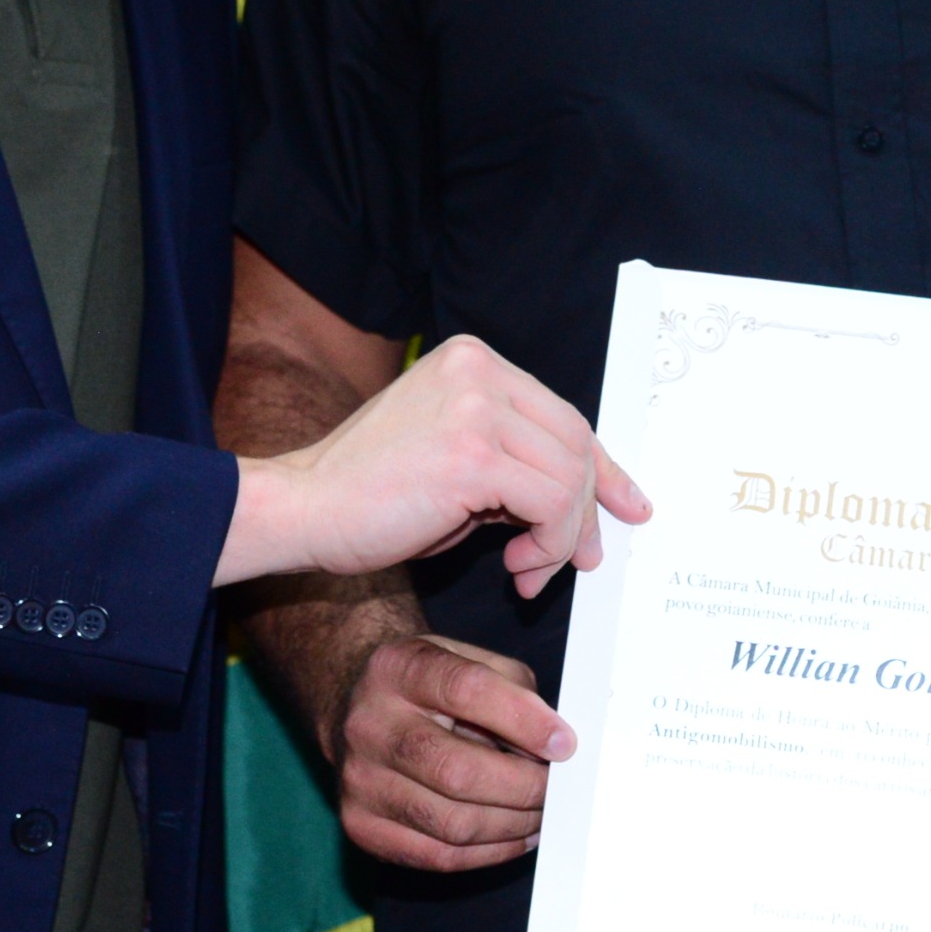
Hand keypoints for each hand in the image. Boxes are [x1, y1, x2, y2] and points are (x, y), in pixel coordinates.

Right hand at [219, 336, 650, 591]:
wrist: (303, 508)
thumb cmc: (368, 494)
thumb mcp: (455, 458)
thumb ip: (512, 460)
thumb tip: (581, 502)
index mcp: (473, 361)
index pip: (562, 413)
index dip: (600, 467)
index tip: (627, 504)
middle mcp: (479, 371)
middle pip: (575, 440)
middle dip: (587, 509)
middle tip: (581, 559)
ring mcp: (476, 407)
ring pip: (568, 475)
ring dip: (563, 537)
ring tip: (530, 570)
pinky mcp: (474, 454)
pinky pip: (549, 503)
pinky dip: (549, 544)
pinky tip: (518, 565)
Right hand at [328, 630, 564, 871]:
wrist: (355, 707)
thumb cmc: (427, 685)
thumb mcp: (467, 658)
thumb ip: (513, 689)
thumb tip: (553, 746)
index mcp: (399, 669)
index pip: (466, 690)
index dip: (522, 719)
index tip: (564, 743)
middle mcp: (370, 725)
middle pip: (457, 771)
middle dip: (524, 786)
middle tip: (556, 788)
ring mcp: (360, 781)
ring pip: (452, 824)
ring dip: (513, 824)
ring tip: (541, 812)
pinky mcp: (361, 826)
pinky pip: (438, 856)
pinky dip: (489, 852)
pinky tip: (515, 834)